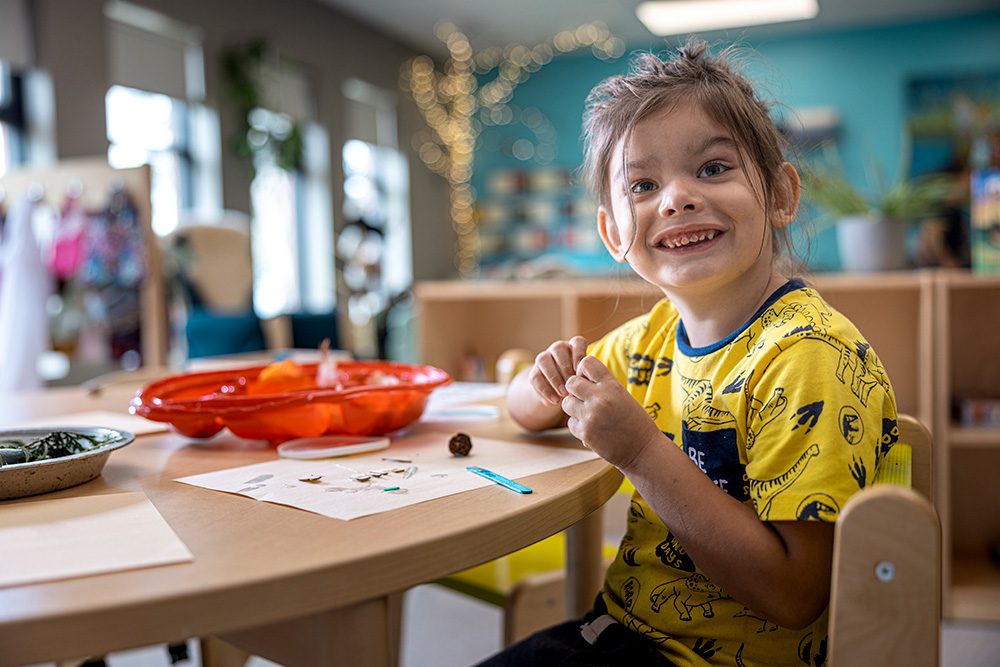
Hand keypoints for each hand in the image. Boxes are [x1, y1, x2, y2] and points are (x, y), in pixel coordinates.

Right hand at [528, 336, 587, 404]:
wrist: (558, 396)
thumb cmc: (579, 386)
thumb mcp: (585, 382)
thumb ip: (586, 378)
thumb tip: (588, 381)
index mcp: (573, 348)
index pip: (577, 342)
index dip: (579, 354)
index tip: (580, 369)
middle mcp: (557, 349)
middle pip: (558, 349)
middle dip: (566, 367)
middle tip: (572, 384)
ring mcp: (543, 359)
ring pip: (543, 360)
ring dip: (554, 377)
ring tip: (563, 394)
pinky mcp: (533, 372)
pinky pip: (536, 377)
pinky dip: (546, 390)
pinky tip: (556, 400)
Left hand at [562, 356, 662, 470]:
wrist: (643, 450)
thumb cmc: (635, 422)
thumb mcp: (622, 396)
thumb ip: (602, 385)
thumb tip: (578, 376)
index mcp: (612, 385)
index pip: (586, 362)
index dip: (583, 370)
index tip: (588, 380)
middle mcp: (600, 398)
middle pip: (570, 382)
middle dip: (575, 390)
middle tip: (586, 399)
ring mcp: (590, 416)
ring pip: (566, 403)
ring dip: (574, 408)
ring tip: (590, 414)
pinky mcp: (585, 432)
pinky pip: (570, 422)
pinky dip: (578, 425)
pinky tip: (592, 428)